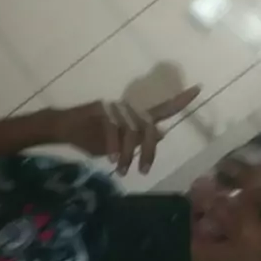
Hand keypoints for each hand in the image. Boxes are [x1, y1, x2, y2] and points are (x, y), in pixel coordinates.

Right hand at [53, 86, 200, 175]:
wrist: (62, 127)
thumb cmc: (90, 136)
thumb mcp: (119, 144)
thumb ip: (138, 139)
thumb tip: (160, 134)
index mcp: (133, 115)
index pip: (162, 107)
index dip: (180, 100)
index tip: (198, 89)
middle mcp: (128, 108)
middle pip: (149, 127)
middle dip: (149, 151)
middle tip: (144, 170)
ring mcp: (115, 108)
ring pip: (132, 132)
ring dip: (128, 155)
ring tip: (123, 171)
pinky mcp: (102, 111)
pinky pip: (114, 131)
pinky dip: (115, 148)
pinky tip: (113, 160)